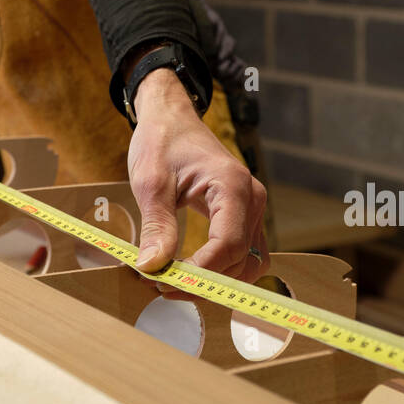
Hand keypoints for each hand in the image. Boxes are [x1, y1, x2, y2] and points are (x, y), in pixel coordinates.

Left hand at [127, 68, 269, 296]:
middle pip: (240, 259)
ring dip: (216, 281)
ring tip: (175, 281)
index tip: (165, 282)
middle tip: (161, 285)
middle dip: (204, 280)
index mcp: (232, 185)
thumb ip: (155, 226)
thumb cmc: (161, 142)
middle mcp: (252, 198)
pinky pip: (244, 253)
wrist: (171, 119)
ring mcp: (252, 207)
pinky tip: (193, 271)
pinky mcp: (245, 214)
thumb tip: (152, 267)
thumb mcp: (151, 182)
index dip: (200, 272)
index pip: (228, 245)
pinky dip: (223, 269)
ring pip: (248, 263)